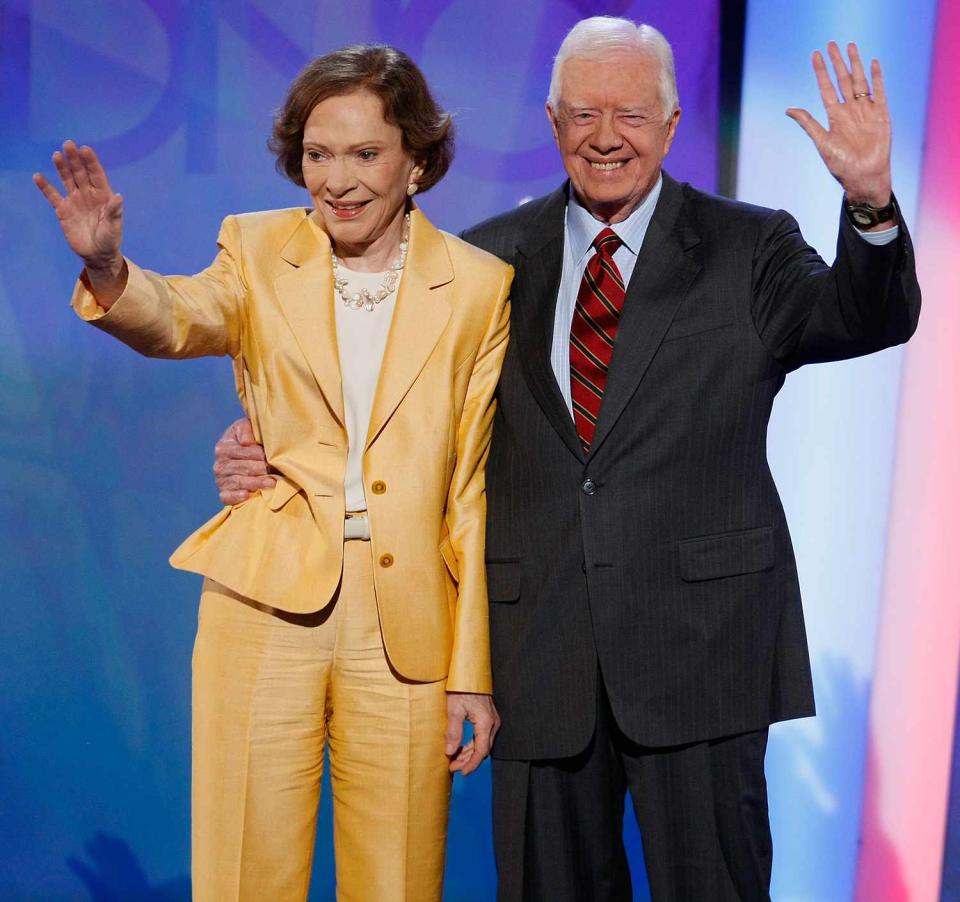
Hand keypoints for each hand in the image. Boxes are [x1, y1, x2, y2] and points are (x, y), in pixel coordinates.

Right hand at [33, 141, 125, 277]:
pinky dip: (45, 187)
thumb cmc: (110, 239)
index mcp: (103, 195)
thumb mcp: (114, 227)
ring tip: (56, 155)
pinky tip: (38, 176)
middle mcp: (88, 194)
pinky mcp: (63, 210)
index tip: (85, 149)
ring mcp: (75, 200)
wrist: (97, 254)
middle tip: (68, 144)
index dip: (91, 162)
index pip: (97, 175)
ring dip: (62, 168)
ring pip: (67, 180)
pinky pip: (53, 196)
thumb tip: (118, 197)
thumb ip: (115, 212)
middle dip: (75, 160)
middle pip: (80, 173)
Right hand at [213, 418, 273, 504]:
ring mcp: (220, 480)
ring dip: (256, 483)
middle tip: (278, 471)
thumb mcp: (246, 428)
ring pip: (238, 482)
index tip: (274, 457)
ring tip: (272, 483)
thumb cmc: (249, 440)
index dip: (260, 454)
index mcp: (223, 447)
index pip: (245, 452)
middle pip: (244, 467)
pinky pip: (227, 497)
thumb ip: (246, 429)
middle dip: (262, 469)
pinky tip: (248, 495)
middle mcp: (219, 464)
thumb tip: (247, 442)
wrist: (244, 459)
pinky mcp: (223, 494)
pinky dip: (236, 496)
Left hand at [445, 692, 499, 775]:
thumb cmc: (461, 688)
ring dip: (468, 754)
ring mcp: (491, 721)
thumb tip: (450, 751)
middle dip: (468, 761)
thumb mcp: (454, 709)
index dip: (472, 764)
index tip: (462, 772)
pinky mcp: (487, 718)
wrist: (469, 673)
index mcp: (486, 722)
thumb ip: (453, 732)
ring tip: (454, 760)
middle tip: (452, 767)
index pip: (481, 751)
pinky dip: (471, 745)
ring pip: (481, 744)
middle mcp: (492, 723)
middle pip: (482, 750)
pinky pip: (481, 737)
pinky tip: (460, 749)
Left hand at [786, 42, 891, 207]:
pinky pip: (879, 91)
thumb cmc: (841, 165)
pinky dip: (877, 77)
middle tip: (831, 44)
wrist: (864, 177)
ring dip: (855, 64)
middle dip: (837, 62)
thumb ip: (808, 123)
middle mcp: (850, 110)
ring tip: (850, 46)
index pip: (826, 88)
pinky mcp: (881, 114)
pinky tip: (873, 63)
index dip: (821, 72)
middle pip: (842, 80)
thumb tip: (788, 109)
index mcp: (834, 117)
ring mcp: (865, 111)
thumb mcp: (821, 142)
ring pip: (859, 81)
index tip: (815, 55)